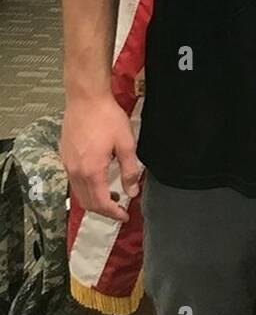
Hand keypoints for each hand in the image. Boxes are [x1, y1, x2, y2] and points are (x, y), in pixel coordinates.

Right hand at [59, 93, 143, 222]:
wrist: (85, 98)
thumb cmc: (108, 118)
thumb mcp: (126, 143)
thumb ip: (129, 170)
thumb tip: (131, 192)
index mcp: (91, 171)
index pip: (101, 203)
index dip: (113, 213)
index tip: (125, 216)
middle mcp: (75, 172)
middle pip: (87, 202)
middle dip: (103, 210)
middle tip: (120, 209)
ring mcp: (67, 164)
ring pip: (79, 193)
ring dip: (94, 200)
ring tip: (112, 196)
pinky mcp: (64, 155)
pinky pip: (74, 181)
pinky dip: (86, 188)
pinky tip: (98, 179)